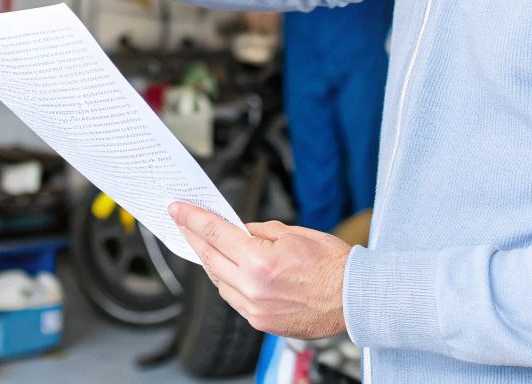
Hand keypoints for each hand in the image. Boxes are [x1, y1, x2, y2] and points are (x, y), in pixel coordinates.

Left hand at [171, 202, 350, 339]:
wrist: (354, 299)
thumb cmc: (333, 265)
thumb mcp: (295, 234)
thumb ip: (261, 232)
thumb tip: (239, 230)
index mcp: (260, 260)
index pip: (215, 234)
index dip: (192, 219)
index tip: (177, 209)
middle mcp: (252, 287)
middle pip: (210, 258)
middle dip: (193, 237)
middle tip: (182, 222)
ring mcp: (254, 308)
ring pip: (218, 281)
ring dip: (211, 261)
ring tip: (206, 246)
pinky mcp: (260, 322)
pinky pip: (233, 299)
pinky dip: (228, 282)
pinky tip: (230, 271)